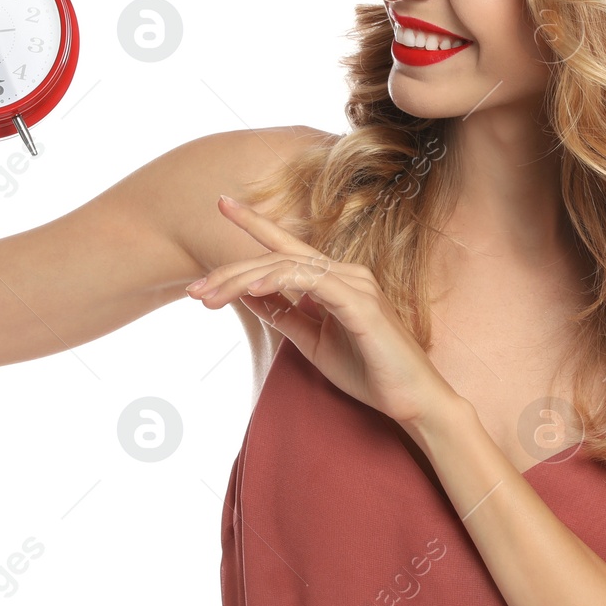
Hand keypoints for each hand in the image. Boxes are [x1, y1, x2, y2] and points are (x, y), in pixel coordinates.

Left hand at [186, 195, 459, 430]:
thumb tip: (249, 296)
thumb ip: (285, 316)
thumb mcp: (313, 342)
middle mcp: (346, 273)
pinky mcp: (361, 303)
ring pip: (286, 267)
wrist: (412, 401)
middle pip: (276, 259)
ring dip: (242, 281)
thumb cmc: (369, 372)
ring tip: (208, 296)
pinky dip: (278, 282)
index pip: (287, 247)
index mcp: (335, 280)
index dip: (255, 223)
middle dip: (230, 272)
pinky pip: (312, 283)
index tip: (223, 203)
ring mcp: (355, 284)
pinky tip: (251, 290)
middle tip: (193, 291)